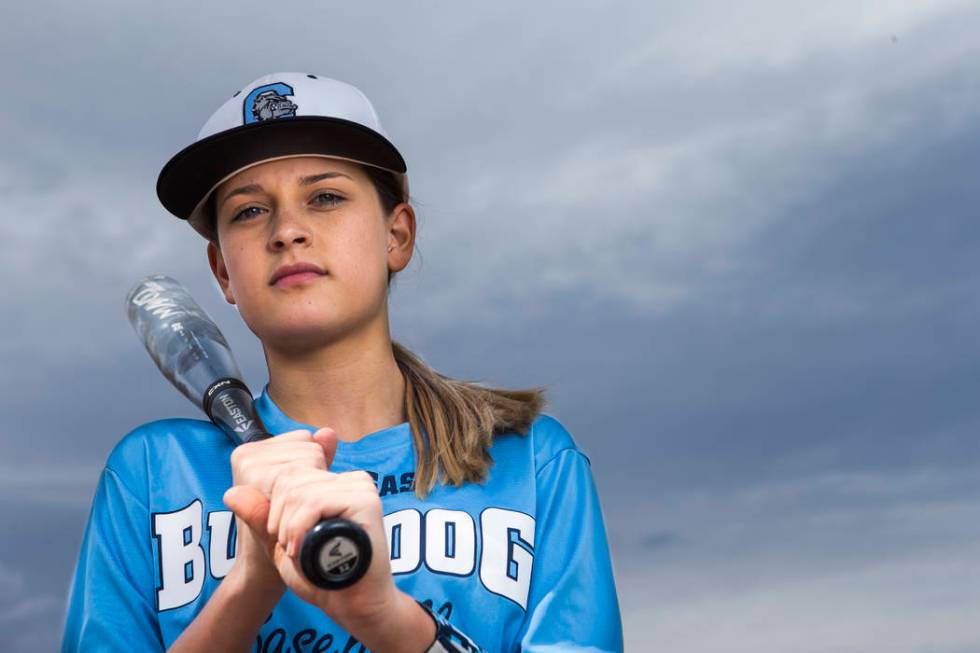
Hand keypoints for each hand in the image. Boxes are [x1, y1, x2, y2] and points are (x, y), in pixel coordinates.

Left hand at [224, 430, 430, 650]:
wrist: (351, 604)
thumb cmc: (320, 576)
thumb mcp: (280, 541)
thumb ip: (260, 514)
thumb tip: (230, 492)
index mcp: (333, 483)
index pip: (288, 472)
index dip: (275, 507)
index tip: (284, 538)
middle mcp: (349, 479)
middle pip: (291, 478)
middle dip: (279, 517)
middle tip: (290, 547)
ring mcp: (359, 487)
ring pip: (299, 490)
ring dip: (288, 527)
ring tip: (298, 551)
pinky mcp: (365, 500)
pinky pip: (315, 500)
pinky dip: (299, 527)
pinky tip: (302, 548)